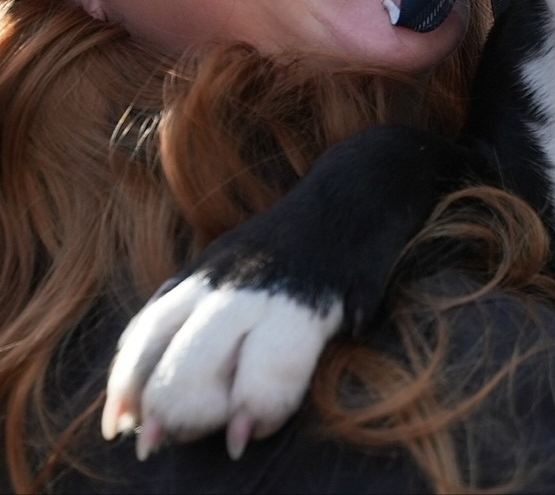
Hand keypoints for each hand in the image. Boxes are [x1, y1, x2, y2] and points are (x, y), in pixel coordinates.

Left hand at [100, 125, 470, 458]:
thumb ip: (195, 309)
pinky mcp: (319, 295)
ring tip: (228, 439)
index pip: (149, 331)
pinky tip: (257, 425)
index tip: (118, 424)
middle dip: (167, 404)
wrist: (360, 189)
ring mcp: (273, 287)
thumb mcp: (232, 266)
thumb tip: (149, 377)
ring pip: (221, 355)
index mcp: (205, 276)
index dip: (128, 382)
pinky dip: (266, 398)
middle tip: (163, 442)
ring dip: (212, 407)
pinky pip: (283, 353)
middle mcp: (229, 281)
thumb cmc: (294, 242)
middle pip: (179, 353)